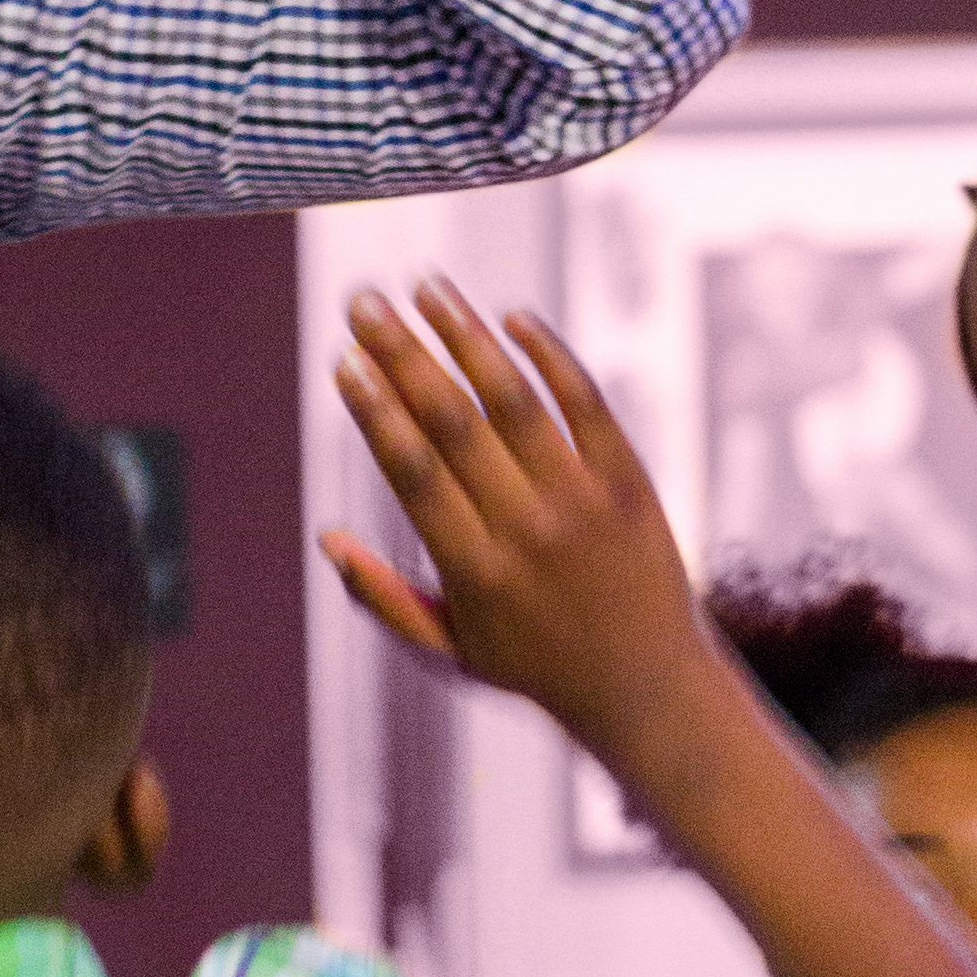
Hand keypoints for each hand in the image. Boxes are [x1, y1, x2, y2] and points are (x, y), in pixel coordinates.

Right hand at [322, 279, 712, 774]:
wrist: (650, 689)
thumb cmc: (536, 666)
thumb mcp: (448, 651)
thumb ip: (382, 599)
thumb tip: (326, 537)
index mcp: (474, 572)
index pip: (413, 472)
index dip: (375, 411)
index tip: (344, 360)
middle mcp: (527, 531)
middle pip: (453, 424)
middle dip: (401, 355)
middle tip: (364, 302)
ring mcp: (582, 503)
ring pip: (515, 400)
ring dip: (465, 336)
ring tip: (427, 287)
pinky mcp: (629, 482)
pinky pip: (586, 403)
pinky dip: (549, 356)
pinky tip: (512, 318)